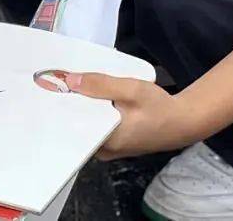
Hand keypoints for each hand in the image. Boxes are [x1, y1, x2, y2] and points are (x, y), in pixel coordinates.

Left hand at [64, 72, 199, 159]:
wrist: (185, 121)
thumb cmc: (159, 107)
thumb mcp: (131, 90)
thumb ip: (101, 85)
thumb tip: (70, 81)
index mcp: (106, 141)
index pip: (72, 127)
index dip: (59, 108)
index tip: (47, 91)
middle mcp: (104, 150)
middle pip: (77, 127)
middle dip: (67, 106)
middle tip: (53, 85)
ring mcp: (110, 150)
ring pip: (86, 127)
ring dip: (80, 109)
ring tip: (65, 88)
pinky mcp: (116, 144)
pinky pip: (95, 128)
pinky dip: (91, 114)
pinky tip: (86, 98)